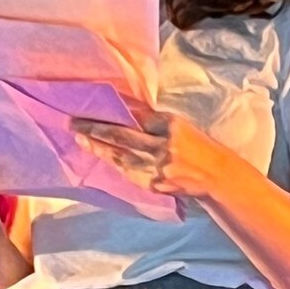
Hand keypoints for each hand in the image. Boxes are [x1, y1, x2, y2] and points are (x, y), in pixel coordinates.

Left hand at [70, 105, 216, 198]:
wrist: (215, 175)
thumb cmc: (196, 146)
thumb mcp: (179, 126)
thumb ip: (152, 120)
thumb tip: (122, 108)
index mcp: (170, 125)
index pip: (135, 115)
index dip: (112, 111)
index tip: (92, 104)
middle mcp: (164, 144)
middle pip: (122, 135)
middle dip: (96, 128)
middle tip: (74, 122)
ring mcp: (158, 167)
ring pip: (120, 156)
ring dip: (98, 147)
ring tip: (80, 138)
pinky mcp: (155, 184)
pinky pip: (128, 172)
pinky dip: (113, 163)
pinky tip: (100, 155)